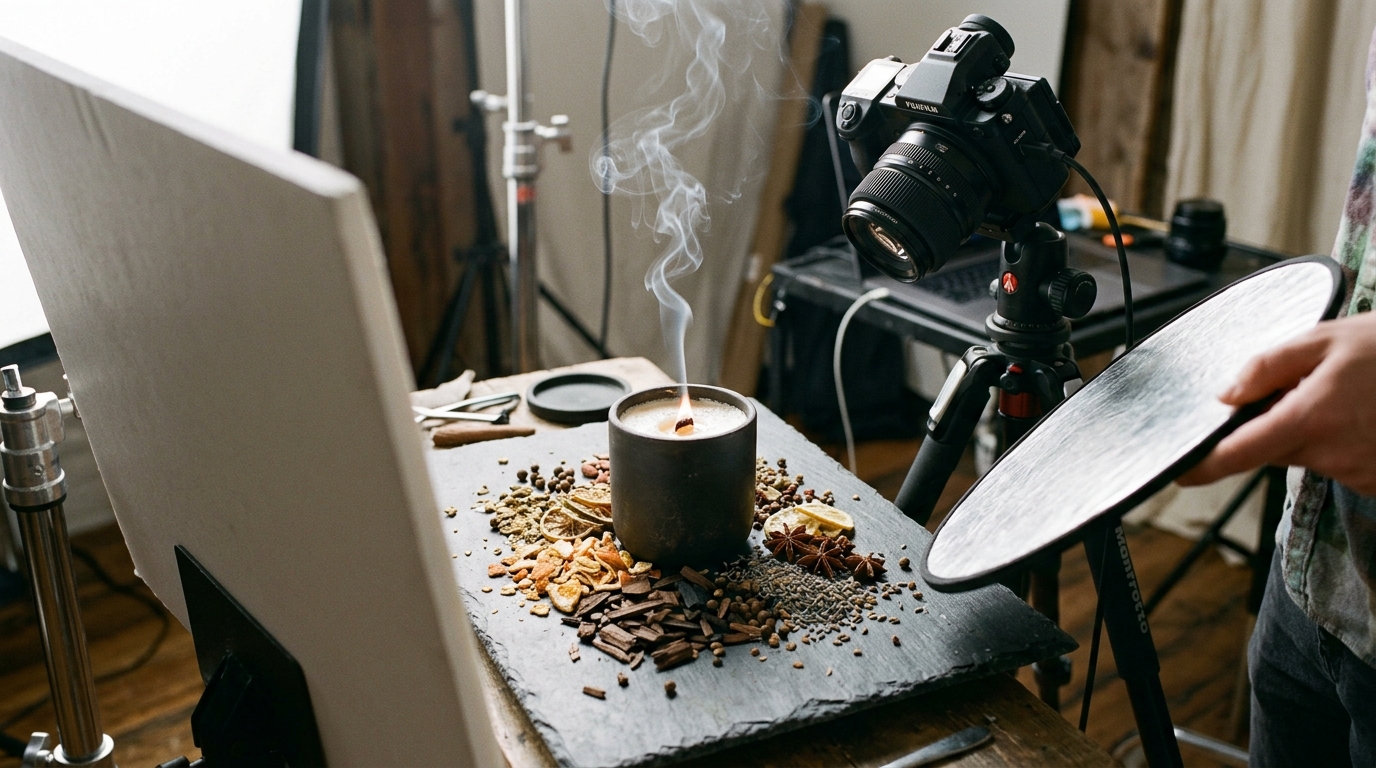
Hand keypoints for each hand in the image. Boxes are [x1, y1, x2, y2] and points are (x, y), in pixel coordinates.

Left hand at [1177, 310, 1375, 494]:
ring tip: (1351, 396)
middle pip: (1274, 450)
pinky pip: (1343, 464)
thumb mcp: (1326, 339)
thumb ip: (1267, 366)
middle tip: (1308, 387)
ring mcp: (1360, 473)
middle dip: (1275, 424)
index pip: (1240, 455)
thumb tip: (1225, 395)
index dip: (1205, 467)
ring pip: (1310, 456)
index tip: (1181, 472)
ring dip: (1315, 431)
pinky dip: (1345, 442)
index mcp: (1311, 419)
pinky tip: (1367, 414)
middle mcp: (1333, 454)